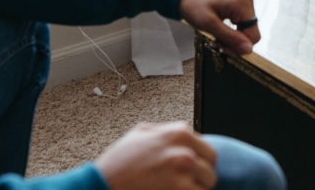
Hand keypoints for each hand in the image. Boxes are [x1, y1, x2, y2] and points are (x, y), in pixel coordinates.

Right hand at [95, 122, 216, 189]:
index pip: (208, 151)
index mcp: (179, 132)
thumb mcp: (141, 133)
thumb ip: (166, 131)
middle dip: (200, 178)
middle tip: (182, 184)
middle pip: (211, 169)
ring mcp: (183, 171)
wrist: (103, 184)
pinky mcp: (180, 189)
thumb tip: (185, 135)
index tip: (187, 172)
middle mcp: (185, 149)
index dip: (198, 163)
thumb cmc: (119, 161)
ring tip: (175, 189)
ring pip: (207, 185)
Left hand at [178, 0, 258, 54]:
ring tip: (215, 34)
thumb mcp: (209, 25)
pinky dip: (231, 28)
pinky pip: (241, 21)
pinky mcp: (239, 0)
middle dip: (234, 41)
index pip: (254, 36)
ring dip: (232, 35)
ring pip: (246, 28)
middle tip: (216, 42)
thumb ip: (230, 38)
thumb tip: (248, 50)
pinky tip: (219, 27)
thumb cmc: (192, 4)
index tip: (222, 47)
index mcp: (242, 2)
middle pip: (250, 32)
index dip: (239, 47)